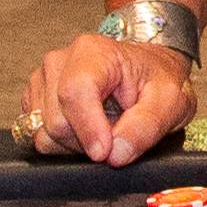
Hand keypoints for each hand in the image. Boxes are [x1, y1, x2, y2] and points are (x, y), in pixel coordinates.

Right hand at [20, 33, 195, 167]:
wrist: (148, 72)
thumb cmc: (157, 80)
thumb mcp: (170, 101)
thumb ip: (145, 127)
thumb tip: (115, 154)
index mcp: (93, 52)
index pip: (74, 92)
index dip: (87, 128)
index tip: (105, 152)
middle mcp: (60, 61)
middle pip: (56, 120)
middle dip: (86, 140)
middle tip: (116, 132)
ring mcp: (43, 79)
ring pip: (44, 133)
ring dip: (75, 143)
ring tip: (102, 127)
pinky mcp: (36, 98)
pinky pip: (37, 135)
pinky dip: (63, 142)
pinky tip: (86, 128)